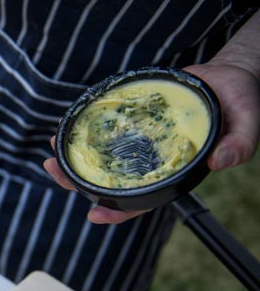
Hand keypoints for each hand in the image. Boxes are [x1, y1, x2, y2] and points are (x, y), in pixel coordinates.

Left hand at [43, 62, 259, 224]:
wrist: (230, 76)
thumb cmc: (240, 104)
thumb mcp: (246, 124)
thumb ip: (239, 144)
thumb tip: (221, 161)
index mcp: (171, 173)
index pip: (141, 200)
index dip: (118, 211)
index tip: (94, 214)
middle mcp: (150, 162)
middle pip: (109, 182)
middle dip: (78, 181)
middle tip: (54, 171)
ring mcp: (139, 143)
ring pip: (101, 158)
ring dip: (74, 157)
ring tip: (51, 151)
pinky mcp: (133, 122)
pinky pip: (105, 132)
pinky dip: (84, 131)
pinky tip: (67, 127)